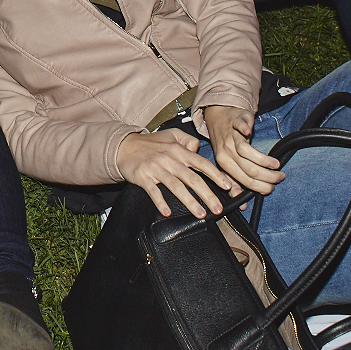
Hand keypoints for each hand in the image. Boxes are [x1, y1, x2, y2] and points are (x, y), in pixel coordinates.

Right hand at [116, 129, 241, 218]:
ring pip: (176, 187)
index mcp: (179, 150)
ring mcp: (156, 168)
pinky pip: (154, 192)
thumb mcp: (171, 135)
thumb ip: (187, 141)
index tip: (227, 186)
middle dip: (207, 195)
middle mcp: (170, 159)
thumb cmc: (149, 143)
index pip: (202, 163)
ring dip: (190, 202)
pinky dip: (161, 202)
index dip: (216, 174)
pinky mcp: (143, 177)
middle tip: (218, 208)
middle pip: (192, 178)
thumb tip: (199, 149)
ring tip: (200, 214)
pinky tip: (167, 212)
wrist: (123, 146)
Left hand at [200, 106, 282, 195]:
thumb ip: (235, 182)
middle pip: (248, 169)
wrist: (218, 117)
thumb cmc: (226, 143)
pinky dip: (244, 128)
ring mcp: (231, 136)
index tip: (272, 188)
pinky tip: (249, 132)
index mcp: (224, 164)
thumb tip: (243, 205)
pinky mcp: (236, 121)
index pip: (243, 180)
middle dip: (267, 177)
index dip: (259, 187)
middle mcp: (226, 151)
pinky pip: (239, 126)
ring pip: (246, 152)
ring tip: (276, 164)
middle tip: (280, 177)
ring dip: (264, 160)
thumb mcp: (228, 164)